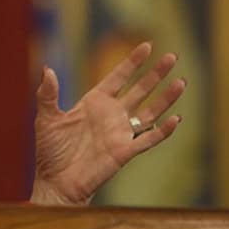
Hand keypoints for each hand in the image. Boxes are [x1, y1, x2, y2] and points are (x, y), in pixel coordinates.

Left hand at [30, 42, 185, 205]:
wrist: (56, 182)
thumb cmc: (50, 151)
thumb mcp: (46, 119)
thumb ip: (47, 94)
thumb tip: (47, 69)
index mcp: (94, 102)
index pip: (118, 77)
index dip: (132, 62)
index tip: (147, 46)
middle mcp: (111, 114)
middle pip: (139, 90)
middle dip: (155, 74)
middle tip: (172, 57)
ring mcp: (120, 132)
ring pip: (149, 111)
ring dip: (165, 98)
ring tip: (181, 82)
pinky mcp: (125, 151)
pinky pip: (148, 139)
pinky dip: (162, 130)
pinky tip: (175, 119)